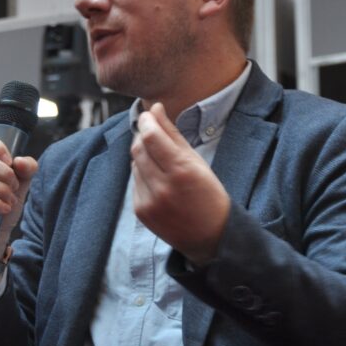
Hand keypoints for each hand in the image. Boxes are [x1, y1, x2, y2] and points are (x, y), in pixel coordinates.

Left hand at [131, 103, 229, 265]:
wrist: (210, 236)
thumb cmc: (209, 195)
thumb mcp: (197, 161)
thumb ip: (173, 134)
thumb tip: (155, 108)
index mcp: (181, 171)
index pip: (151, 137)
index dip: (146, 122)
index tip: (147, 115)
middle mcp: (163, 187)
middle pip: (138, 149)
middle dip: (142, 136)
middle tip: (150, 130)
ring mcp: (149, 201)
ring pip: (134, 165)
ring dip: (143, 156)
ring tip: (161, 161)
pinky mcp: (141, 212)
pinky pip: (135, 183)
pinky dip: (143, 175)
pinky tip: (159, 181)